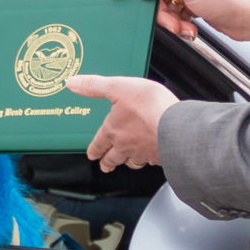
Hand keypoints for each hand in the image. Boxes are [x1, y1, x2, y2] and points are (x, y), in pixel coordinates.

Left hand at [64, 74, 178, 171]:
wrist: (176, 125)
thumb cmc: (149, 106)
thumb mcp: (118, 87)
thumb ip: (95, 86)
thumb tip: (72, 83)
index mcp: (113, 130)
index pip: (99, 144)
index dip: (94, 149)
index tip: (92, 155)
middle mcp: (126, 146)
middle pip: (113, 159)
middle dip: (107, 162)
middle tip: (105, 165)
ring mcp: (144, 153)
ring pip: (132, 162)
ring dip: (128, 163)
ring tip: (127, 163)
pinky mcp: (161, 157)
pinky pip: (152, 161)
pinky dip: (150, 160)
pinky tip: (153, 157)